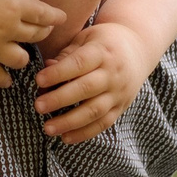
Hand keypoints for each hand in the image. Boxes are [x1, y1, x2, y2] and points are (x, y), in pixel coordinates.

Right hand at [0, 0, 63, 84]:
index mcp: (14, 4)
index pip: (45, 15)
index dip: (56, 17)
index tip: (61, 17)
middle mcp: (7, 28)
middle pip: (36, 36)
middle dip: (44, 32)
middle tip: (44, 28)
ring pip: (20, 59)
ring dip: (26, 55)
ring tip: (24, 50)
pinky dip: (4, 79)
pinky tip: (8, 80)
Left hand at [34, 20, 143, 143]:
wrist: (138, 50)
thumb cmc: (103, 42)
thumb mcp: (86, 39)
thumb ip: (67, 54)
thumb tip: (47, 69)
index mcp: (102, 52)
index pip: (79, 63)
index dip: (58, 73)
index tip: (38, 80)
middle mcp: (113, 74)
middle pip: (86, 89)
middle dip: (60, 99)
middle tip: (38, 106)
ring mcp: (119, 93)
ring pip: (94, 111)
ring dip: (70, 122)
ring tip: (48, 128)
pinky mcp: (121, 107)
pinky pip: (103, 123)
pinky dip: (84, 133)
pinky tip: (65, 138)